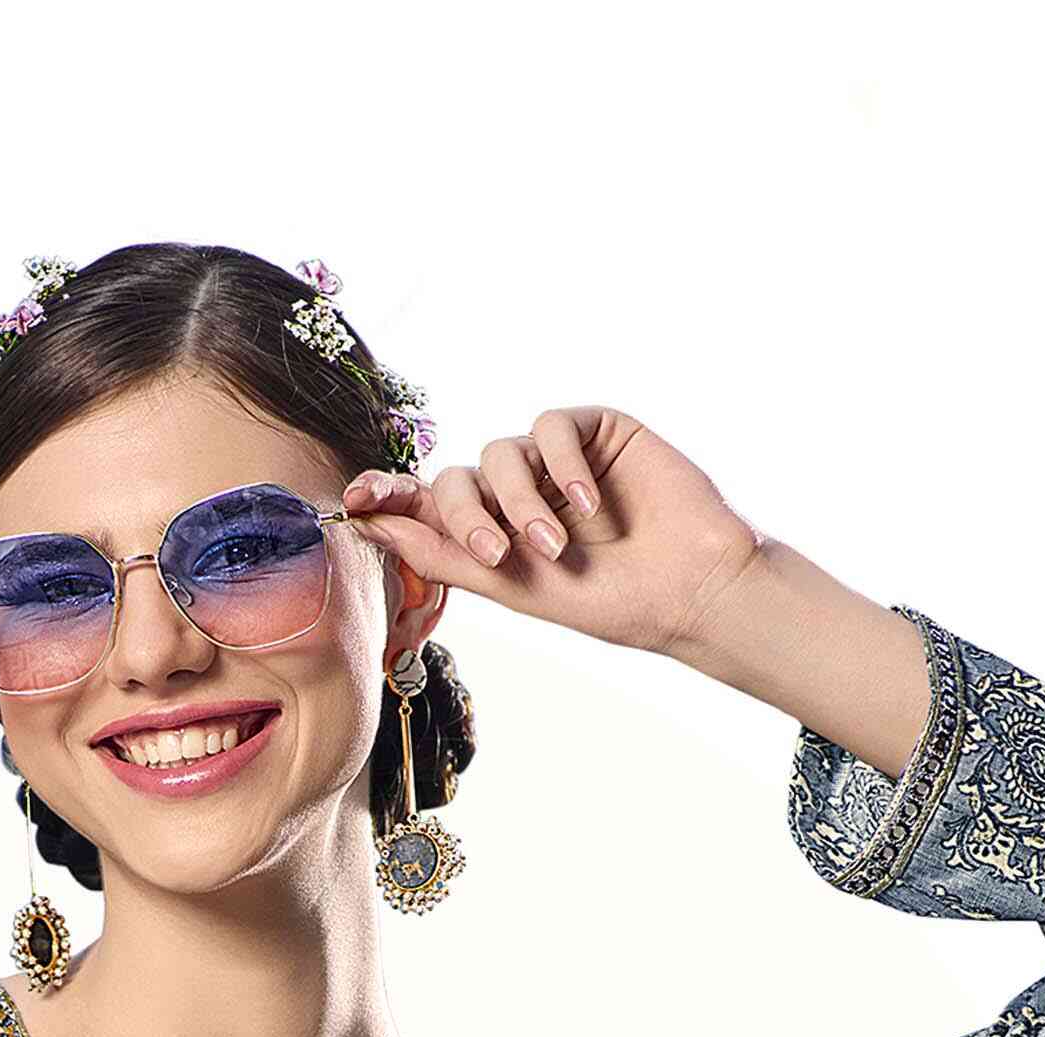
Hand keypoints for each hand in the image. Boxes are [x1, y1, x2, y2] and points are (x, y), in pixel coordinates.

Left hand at [342, 408, 768, 657]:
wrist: (688, 589)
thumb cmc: (606, 600)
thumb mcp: (513, 586)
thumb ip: (445, 554)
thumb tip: (373, 525)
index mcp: (490, 531)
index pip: (426, 504)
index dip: (388, 496)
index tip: (356, 500)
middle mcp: (514, 490)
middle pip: (456, 478)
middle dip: (466, 514)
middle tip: (496, 554)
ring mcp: (552, 458)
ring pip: (499, 452)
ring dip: (519, 501)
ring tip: (555, 545)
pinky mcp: (594, 429)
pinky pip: (550, 427)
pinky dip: (562, 467)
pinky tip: (587, 506)